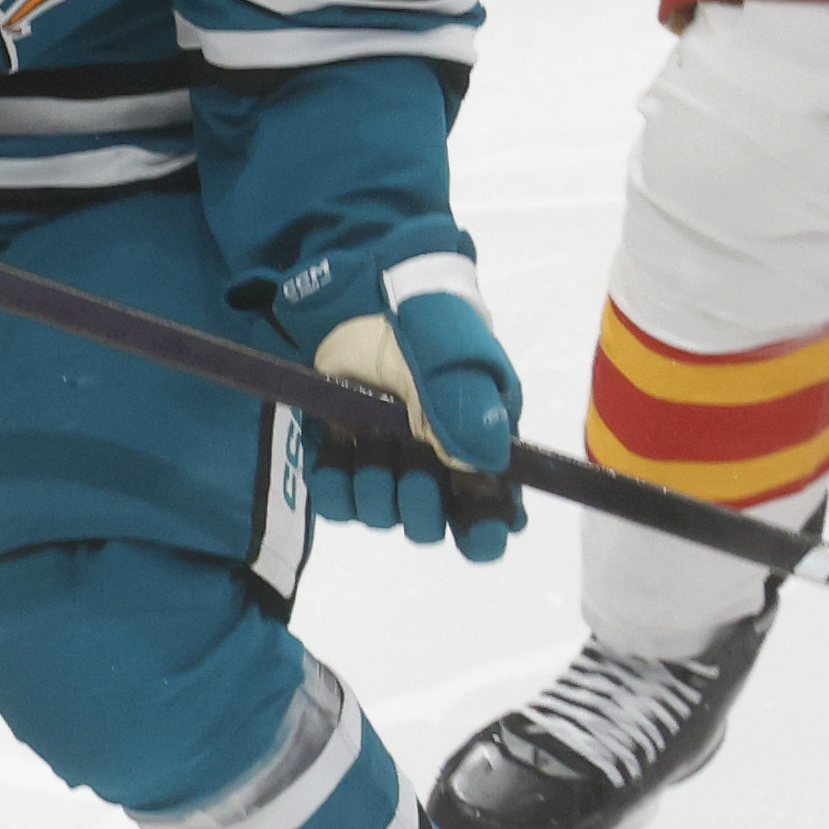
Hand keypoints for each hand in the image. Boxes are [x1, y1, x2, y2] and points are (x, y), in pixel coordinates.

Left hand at [307, 286, 526, 561]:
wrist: (363, 296)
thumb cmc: (424, 325)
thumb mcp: (453, 359)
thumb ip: (469, 408)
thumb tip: (485, 466)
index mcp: (481, 448)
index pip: (492, 520)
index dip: (482, 531)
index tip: (469, 522)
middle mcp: (437, 468)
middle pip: (430, 527)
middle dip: (418, 499)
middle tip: (410, 454)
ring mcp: (389, 466)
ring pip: (382, 516)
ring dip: (375, 482)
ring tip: (372, 433)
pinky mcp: (346, 461)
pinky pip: (339, 504)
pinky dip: (336, 483)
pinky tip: (340, 449)